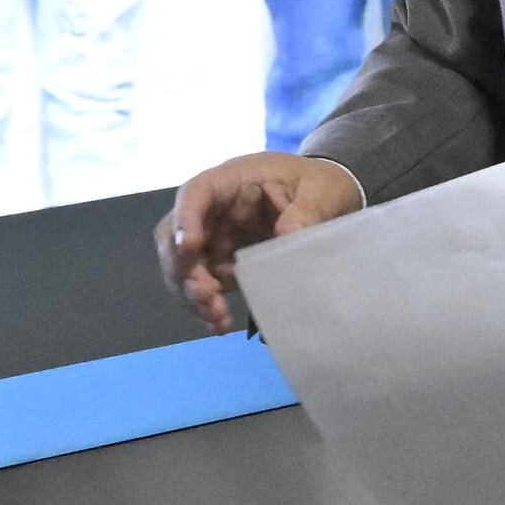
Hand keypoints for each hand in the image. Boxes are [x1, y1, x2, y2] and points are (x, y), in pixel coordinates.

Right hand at [156, 152, 361, 329]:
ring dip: (193, 293)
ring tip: (216, 316)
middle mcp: (214, 210)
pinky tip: (220, 324)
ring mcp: (215, 238)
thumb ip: (307, 209)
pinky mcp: (224, 263)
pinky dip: (207, 306)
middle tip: (206, 295)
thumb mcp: (321, 190)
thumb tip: (288, 235)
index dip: (185, 219)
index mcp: (233, 180)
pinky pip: (204, 285)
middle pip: (176, 236)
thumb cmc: (319, 185)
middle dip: (185, 269)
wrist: (328, 202)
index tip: (189, 247)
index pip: (196, 192)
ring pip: (184, 267)